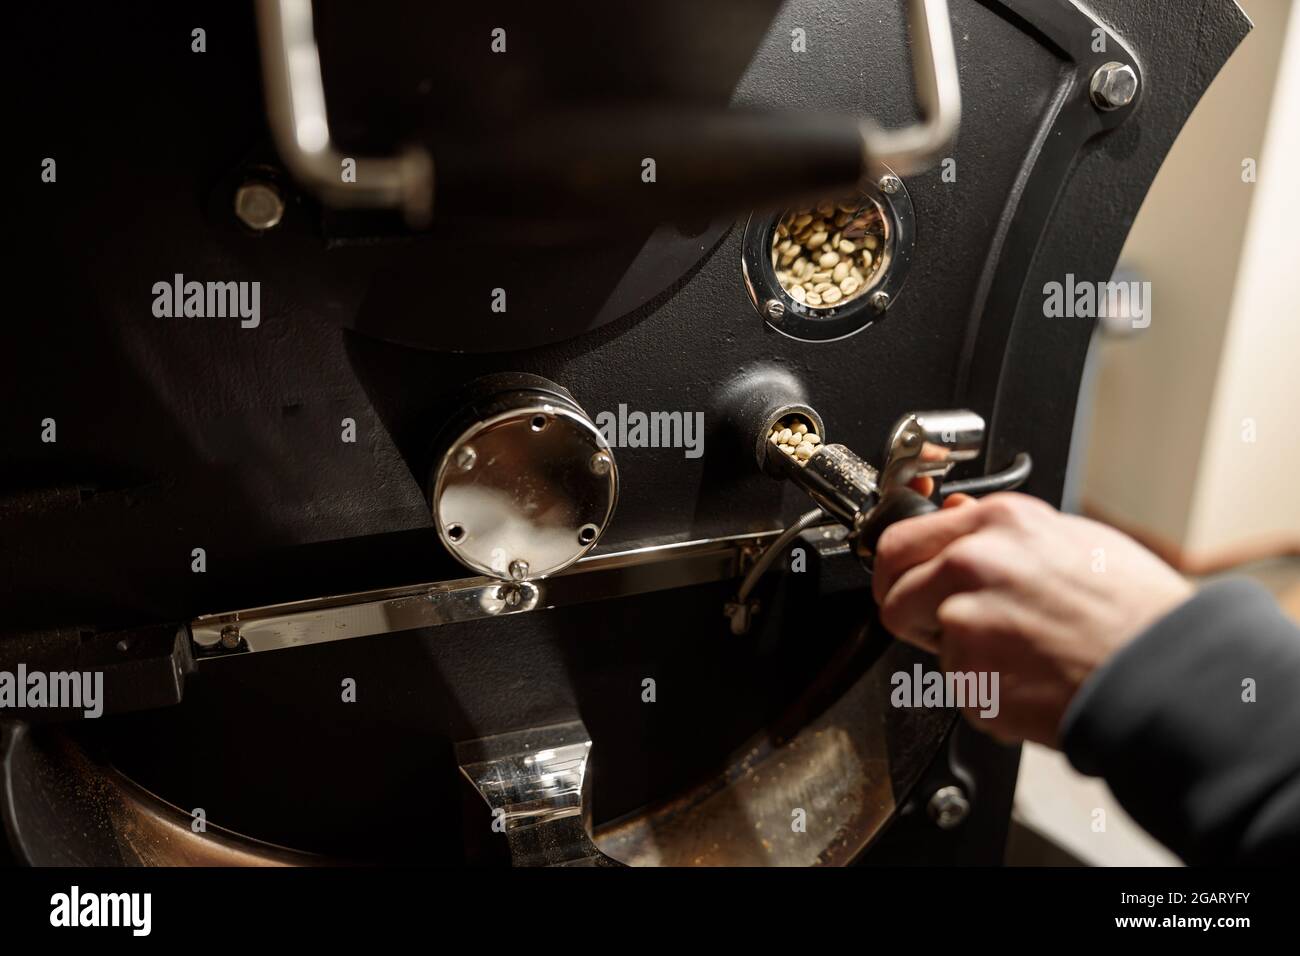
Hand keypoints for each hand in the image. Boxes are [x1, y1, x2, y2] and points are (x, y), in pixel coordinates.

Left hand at [872, 492, 1193, 745]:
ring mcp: (967, 621)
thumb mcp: (1072, 538)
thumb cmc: (1133, 609)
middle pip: (893, 594)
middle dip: (909, 612)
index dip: (899, 569)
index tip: (904, 581)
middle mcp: (972, 564)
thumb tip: (955, 511)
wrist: (1164, 671)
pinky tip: (1030, 678)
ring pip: (930, 644)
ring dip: (960, 655)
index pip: (899, 540)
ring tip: (1018, 651)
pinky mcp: (972, 676)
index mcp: (996, 524)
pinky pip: (960, 687)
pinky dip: (986, 692)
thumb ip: (1001, 529)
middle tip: (944, 624)